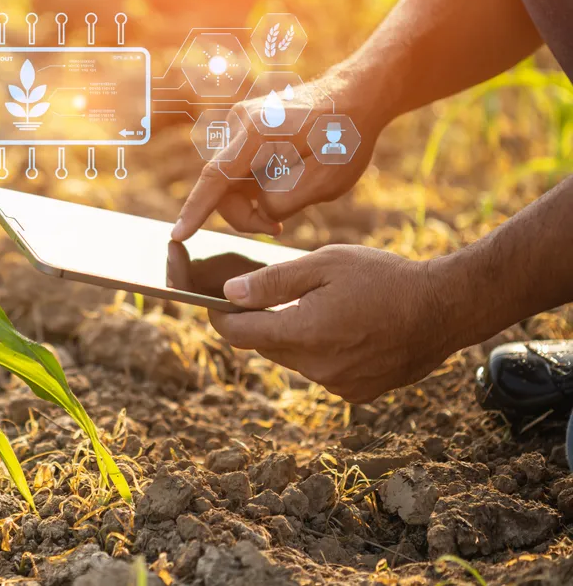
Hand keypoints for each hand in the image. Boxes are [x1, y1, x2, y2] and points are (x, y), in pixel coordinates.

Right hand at [170, 71, 388, 240]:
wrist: (358, 95)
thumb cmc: (346, 136)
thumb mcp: (326, 180)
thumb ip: (285, 201)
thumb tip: (259, 208)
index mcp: (258, 133)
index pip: (215, 179)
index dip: (195, 211)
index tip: (178, 236)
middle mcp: (240, 123)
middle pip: (221, 185)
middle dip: (243, 213)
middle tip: (277, 228)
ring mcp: (241, 123)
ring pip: (229, 179)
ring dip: (250, 200)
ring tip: (287, 206)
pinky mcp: (247, 128)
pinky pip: (239, 168)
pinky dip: (255, 185)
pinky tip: (282, 184)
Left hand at [207, 245, 451, 402]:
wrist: (447, 309)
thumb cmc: (386, 278)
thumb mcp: (326, 264)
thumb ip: (273, 281)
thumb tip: (229, 294)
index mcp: (303, 333)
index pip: (238, 334)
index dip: (219, 317)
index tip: (212, 303)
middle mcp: (316, 368)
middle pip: (265, 347)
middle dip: (261, 323)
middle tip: (269, 296)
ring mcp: (337, 385)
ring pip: (294, 360)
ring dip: (294, 337)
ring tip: (318, 308)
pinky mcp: (357, 394)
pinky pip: (322, 372)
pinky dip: (322, 352)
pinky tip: (345, 328)